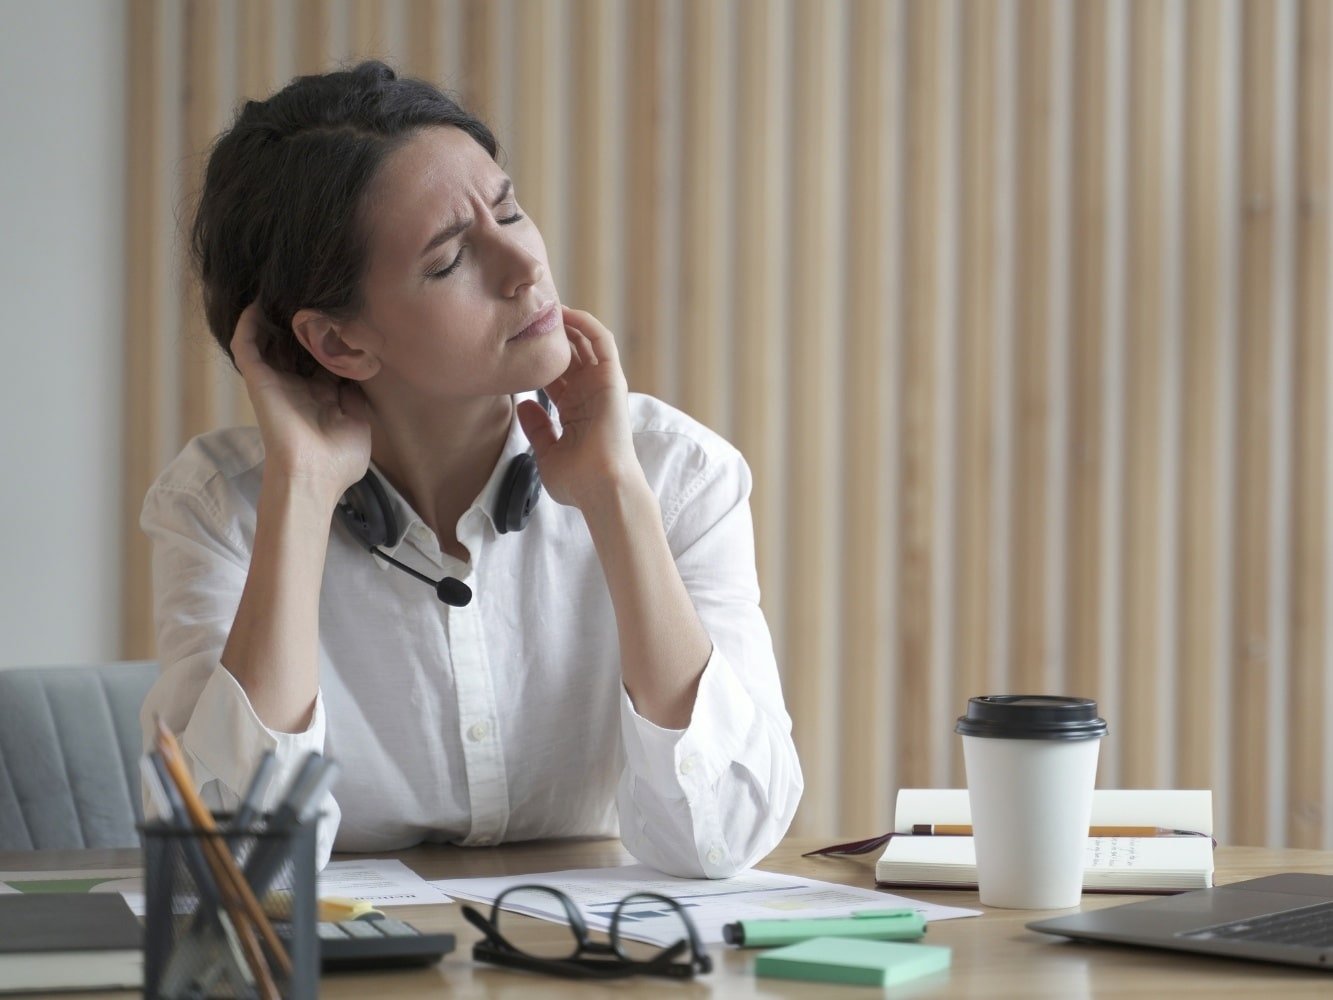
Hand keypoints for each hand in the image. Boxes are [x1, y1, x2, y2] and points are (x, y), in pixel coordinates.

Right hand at [231, 303, 371, 500]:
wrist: (314, 475)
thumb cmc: (338, 459)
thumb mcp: (359, 421)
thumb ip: (355, 393)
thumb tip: (358, 368)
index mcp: (320, 396)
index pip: (322, 358)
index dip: (330, 338)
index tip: (343, 314)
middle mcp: (297, 386)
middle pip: (295, 346)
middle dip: (303, 323)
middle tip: (314, 295)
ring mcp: (276, 382)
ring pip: (269, 340)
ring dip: (274, 317)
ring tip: (283, 290)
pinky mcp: (257, 380)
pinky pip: (246, 345)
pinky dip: (249, 324)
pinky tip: (258, 303)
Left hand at [516, 307, 647, 511]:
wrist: (599, 487)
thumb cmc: (576, 480)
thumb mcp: (546, 451)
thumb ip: (537, 427)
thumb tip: (523, 403)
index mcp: (575, 410)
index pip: (554, 374)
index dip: (536, 357)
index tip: (513, 342)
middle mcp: (589, 394)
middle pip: (569, 354)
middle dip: (549, 334)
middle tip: (526, 314)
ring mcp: (602, 385)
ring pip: (585, 342)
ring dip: (567, 323)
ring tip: (544, 304)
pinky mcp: (612, 378)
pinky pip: (602, 342)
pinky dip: (586, 324)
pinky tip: (566, 313)